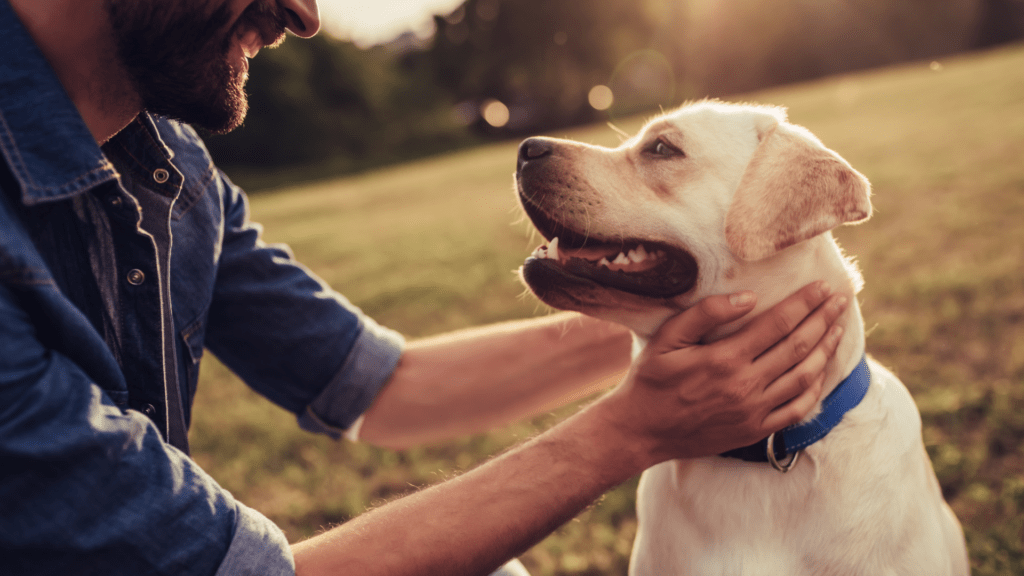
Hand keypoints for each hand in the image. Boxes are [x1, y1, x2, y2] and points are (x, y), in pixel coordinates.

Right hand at [596, 281, 847, 467]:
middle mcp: (744, 385)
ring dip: (826, 350)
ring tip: (838, 328)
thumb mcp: (667, 339)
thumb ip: (705, 314)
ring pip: (804, 377)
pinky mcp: (755, 430)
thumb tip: (748, 297)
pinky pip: (797, 409)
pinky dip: (815, 388)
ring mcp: (753, 411)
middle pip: (798, 347)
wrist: (641, 431)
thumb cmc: (650, 380)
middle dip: (823, 320)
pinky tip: (822, 370)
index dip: (804, 303)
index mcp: (724, 359)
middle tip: (841, 300)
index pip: (777, 324)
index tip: (823, 287)